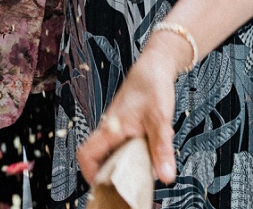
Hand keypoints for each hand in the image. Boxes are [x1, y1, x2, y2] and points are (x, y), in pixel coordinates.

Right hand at [77, 34, 183, 185]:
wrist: (156, 66)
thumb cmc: (152, 85)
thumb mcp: (160, 119)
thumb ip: (162, 149)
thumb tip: (165, 175)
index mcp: (111, 128)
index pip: (87, 155)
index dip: (90, 173)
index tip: (104, 185)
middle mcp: (110, 129)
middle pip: (101, 160)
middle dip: (116, 173)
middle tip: (132, 182)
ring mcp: (118, 128)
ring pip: (117, 153)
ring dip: (130, 163)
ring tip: (147, 166)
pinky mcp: (127, 126)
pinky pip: (127, 146)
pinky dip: (138, 152)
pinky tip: (153, 150)